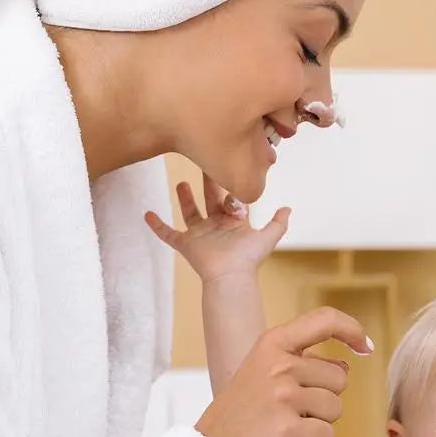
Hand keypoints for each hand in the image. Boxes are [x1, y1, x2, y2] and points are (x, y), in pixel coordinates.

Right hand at [145, 172, 290, 282]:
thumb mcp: (267, 237)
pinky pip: (168, 234)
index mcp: (234, 223)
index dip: (233, 190)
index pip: (232, 199)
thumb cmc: (248, 259)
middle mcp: (216, 226)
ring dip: (185, 199)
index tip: (233, 175)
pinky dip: (157, 226)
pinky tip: (147, 214)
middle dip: (208, 182)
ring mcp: (199, 235)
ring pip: (190, 212)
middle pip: (210, 199)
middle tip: (204, 161)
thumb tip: (288, 208)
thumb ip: (278, 223)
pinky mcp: (186, 244)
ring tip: (181, 182)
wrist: (230, 275)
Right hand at [194, 306, 373, 436]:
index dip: (351, 330)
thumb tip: (345, 365)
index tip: (364, 346)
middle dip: (324, 398)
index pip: (324, 320)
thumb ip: (301, 363)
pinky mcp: (288, 429)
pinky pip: (328, 435)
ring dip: (317, 422)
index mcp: (272, 344)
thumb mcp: (261, 373)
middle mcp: (279, 365)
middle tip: (287, 411)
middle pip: (339, 378)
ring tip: (283, 426)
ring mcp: (283, 396)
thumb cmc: (239, 417)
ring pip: (336, 408)